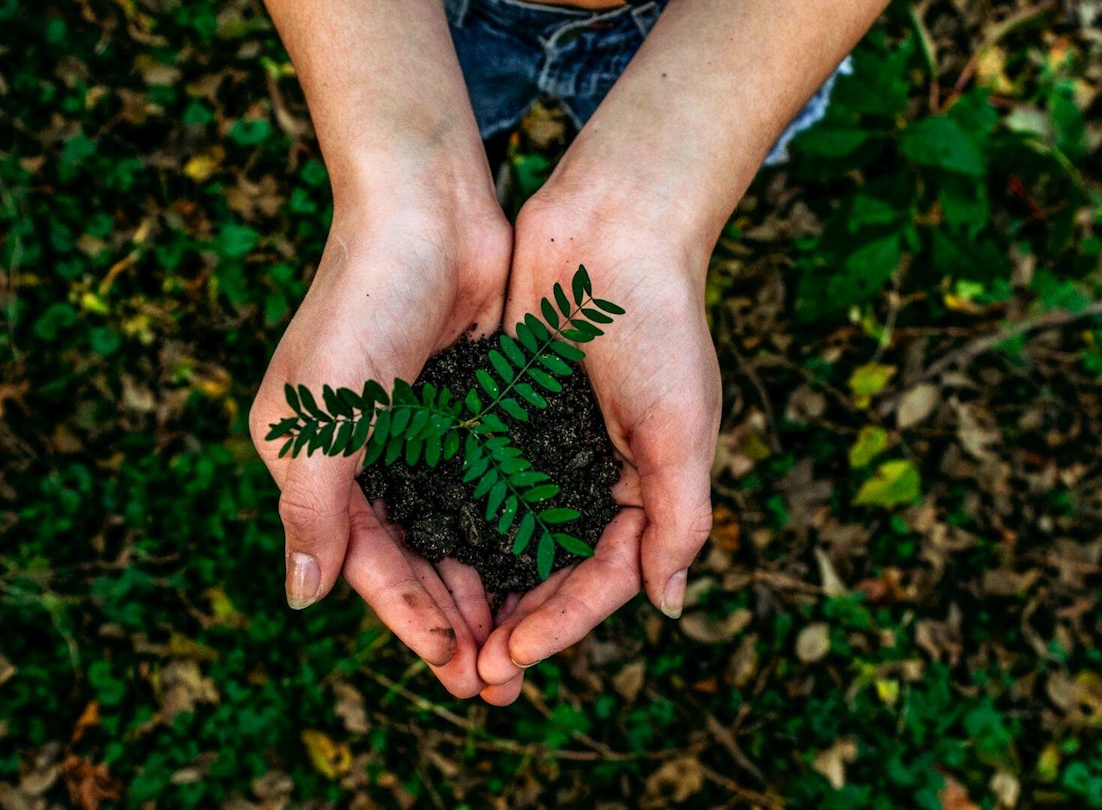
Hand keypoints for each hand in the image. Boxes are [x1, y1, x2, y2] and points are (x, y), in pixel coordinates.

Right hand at [250, 184, 509, 698]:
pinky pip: (486, 487)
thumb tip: (302, 597)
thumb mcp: (322, 413)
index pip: (365, 561)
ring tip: (522, 643)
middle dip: (452, 619)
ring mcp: (416, 432)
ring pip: (453, 531)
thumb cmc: (363, 303)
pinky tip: (540, 567)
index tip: (456, 667)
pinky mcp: (465, 408)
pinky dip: (507, 530)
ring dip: (484, 587)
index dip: (409, 618)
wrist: (427, 207)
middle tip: (497, 680)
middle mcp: (362, 455)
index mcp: (313, 461)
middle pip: (411, 558)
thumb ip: (312, 507)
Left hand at [476, 181, 720, 704]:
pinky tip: (420, 555)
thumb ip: (678, 518)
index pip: (600, 580)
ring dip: (479, 588)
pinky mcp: (502, 413)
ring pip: (506, 538)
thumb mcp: (682, 427)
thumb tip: (668, 605)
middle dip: (514, 625)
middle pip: (549, 573)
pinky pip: (475, 482)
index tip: (509, 658)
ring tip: (442, 636)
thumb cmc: (659, 324)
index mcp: (643, 489)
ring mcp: (544, 447)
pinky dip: (454, 521)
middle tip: (471, 676)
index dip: (558, 626)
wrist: (612, 225)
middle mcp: (591, 477)